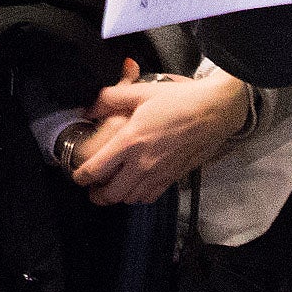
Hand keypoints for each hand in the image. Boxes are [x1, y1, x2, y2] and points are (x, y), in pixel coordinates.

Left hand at [69, 59, 250, 205]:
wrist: (213, 112)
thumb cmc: (178, 100)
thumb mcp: (141, 92)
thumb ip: (110, 98)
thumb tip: (90, 109)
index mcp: (130, 141)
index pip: (96, 169)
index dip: (81, 177)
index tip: (77, 176)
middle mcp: (142, 163)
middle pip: (111, 194)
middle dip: (97, 195)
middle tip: (92, 189)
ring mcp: (158, 174)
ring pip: (130, 199)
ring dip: (118, 197)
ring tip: (112, 189)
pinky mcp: (172, 178)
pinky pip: (149, 197)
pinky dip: (138, 197)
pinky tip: (135, 188)